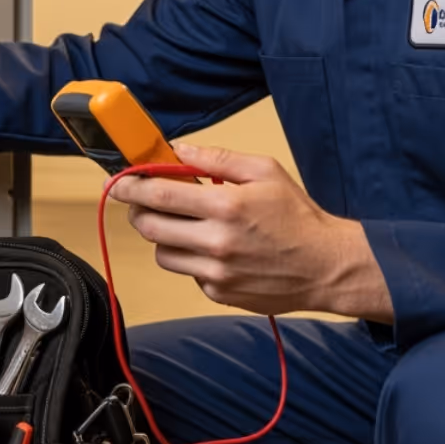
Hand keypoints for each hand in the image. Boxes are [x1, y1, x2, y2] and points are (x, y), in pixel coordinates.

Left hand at [109, 142, 393, 319]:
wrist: (326, 266)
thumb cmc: (297, 216)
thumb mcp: (264, 171)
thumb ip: (217, 159)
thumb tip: (179, 149)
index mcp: (226, 206)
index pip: (159, 195)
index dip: (131, 186)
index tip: (118, 182)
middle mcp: (217, 243)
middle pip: (150, 227)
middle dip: (139, 211)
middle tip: (145, 202)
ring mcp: (216, 273)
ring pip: (163, 254)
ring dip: (164, 236)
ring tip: (187, 225)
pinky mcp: (219, 294)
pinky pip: (187, 273)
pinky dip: (191, 259)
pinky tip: (213, 249)